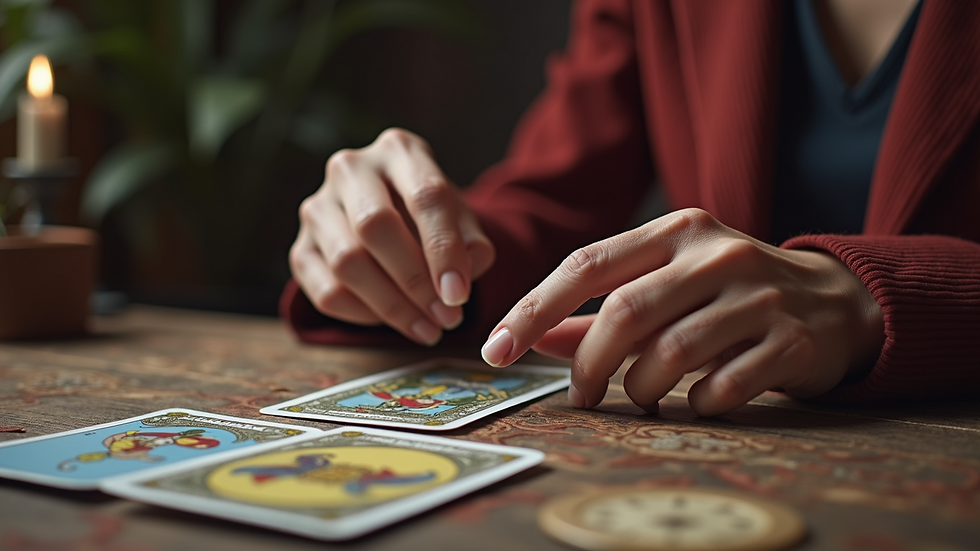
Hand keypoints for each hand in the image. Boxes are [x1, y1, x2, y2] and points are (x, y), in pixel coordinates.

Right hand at [290, 128, 494, 344]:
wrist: (393, 219)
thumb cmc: (431, 218)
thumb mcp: (462, 221)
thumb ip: (472, 246)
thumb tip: (458, 283)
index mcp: (399, 150)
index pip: (424, 196)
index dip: (443, 249)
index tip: (459, 294)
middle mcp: (350, 169)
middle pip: (375, 225)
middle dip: (415, 281)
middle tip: (446, 317)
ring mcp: (318, 208)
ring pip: (347, 262)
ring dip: (392, 305)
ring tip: (428, 327)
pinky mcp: (301, 248)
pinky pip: (326, 291)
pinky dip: (364, 315)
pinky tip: (394, 320)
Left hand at [481, 208, 883, 415]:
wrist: (838, 300)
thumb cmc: (730, 292)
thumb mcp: (667, 284)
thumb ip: (600, 310)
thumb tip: (534, 337)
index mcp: (676, 230)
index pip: (586, 264)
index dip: (533, 309)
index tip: (496, 349)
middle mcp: (715, 254)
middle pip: (624, 312)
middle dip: (588, 364)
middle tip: (578, 396)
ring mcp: (758, 296)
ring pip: (670, 354)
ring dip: (640, 389)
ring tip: (640, 398)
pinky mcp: (791, 340)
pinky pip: (722, 386)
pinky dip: (696, 405)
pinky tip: (697, 402)